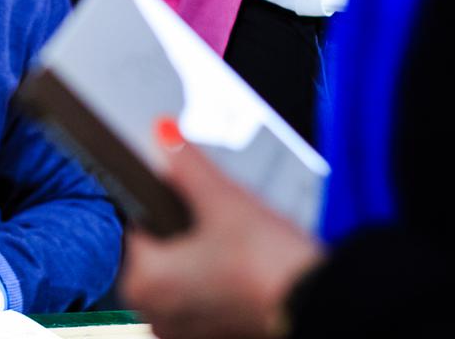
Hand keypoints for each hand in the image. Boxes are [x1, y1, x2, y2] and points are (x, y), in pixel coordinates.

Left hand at [119, 119, 323, 338]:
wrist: (319, 306)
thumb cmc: (270, 266)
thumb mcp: (224, 200)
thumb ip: (187, 165)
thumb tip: (163, 136)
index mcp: (142, 282)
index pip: (135, 228)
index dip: (159, 205)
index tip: (184, 199)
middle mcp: (156, 313)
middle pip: (158, 254)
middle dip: (183, 233)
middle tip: (220, 221)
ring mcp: (183, 331)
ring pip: (180, 279)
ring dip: (200, 260)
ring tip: (236, 246)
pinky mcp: (212, 337)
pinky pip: (201, 302)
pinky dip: (215, 284)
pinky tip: (242, 269)